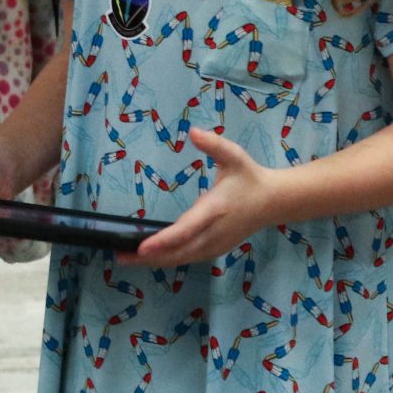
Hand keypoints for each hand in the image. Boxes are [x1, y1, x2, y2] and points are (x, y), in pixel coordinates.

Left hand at [126, 128, 284, 267]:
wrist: (273, 201)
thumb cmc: (249, 177)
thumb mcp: (234, 155)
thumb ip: (214, 144)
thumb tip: (193, 131)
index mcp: (215, 210)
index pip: (186, 230)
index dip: (164, 241)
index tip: (142, 247)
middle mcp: (214, 233)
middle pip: (179, 252)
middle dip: (149, 256)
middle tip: (119, 255)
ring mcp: (215, 245)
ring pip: (182, 259)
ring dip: (155, 261)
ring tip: (126, 258)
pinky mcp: (215, 250)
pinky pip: (188, 258)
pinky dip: (168, 260)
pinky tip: (149, 259)